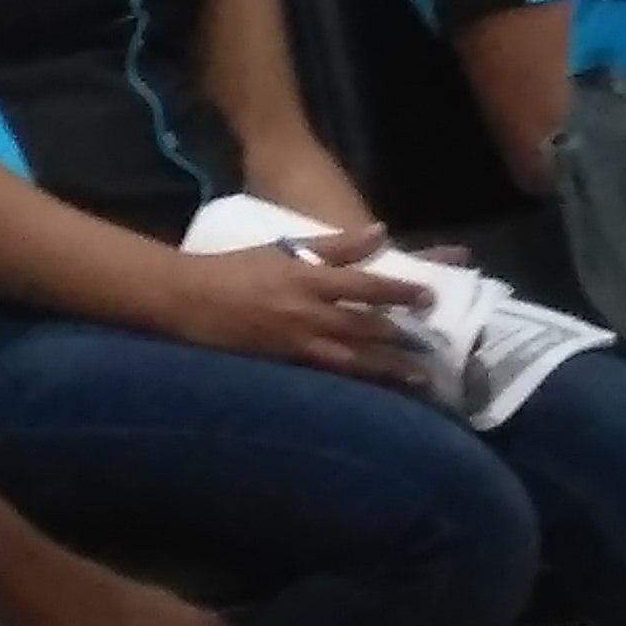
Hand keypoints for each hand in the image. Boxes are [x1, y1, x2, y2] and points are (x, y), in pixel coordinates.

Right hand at [163, 226, 429, 385]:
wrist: (189, 300)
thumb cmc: (239, 269)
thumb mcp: (287, 247)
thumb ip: (337, 245)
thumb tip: (382, 232)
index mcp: (308, 278)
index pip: (364, 285)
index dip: (399, 292)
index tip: (430, 297)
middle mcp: (306, 313)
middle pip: (364, 327)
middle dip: (402, 338)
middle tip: (436, 348)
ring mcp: (295, 344)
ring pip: (350, 359)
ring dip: (386, 369)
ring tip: (417, 379)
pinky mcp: (283, 367)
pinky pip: (326, 376)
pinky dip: (354, 383)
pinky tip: (374, 394)